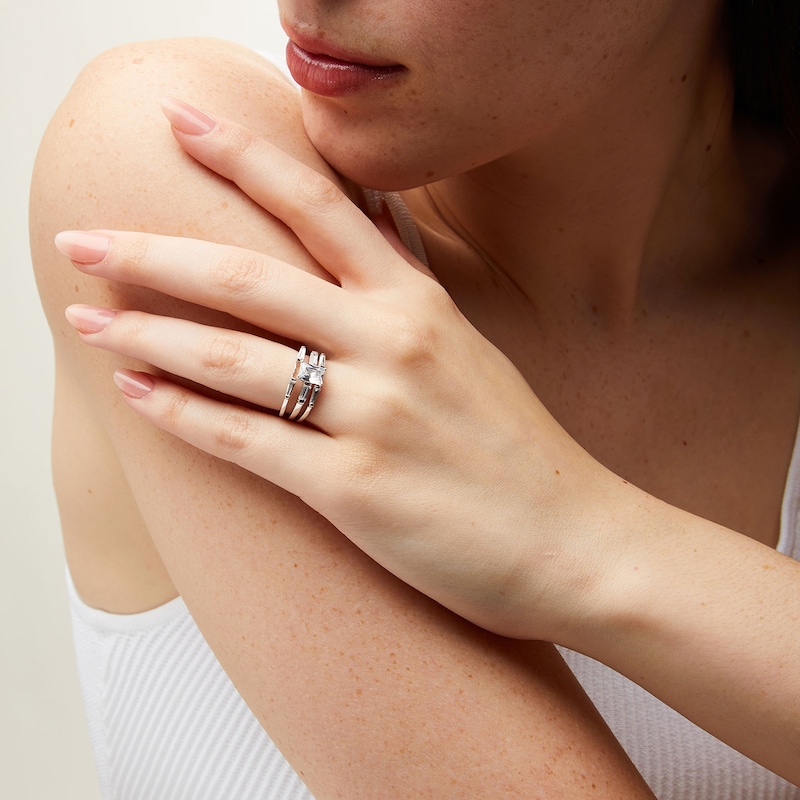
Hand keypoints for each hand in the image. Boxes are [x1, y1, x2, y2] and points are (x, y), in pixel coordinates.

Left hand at [56, 99, 614, 641]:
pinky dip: (182, 417)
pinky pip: (247, 442)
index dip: (243, 156)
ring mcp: (374, 416)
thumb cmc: (517, 452)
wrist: (578, 542)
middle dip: (154, 254)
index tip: (181, 121)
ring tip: (86, 321)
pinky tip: (137, 398)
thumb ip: (408, 295)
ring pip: (233, 359)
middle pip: (250, 278)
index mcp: (420, 305)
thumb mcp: (469, 351)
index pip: (320, 206)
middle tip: (83, 238)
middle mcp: (393, 346)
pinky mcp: (356, 489)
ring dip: (146, 336)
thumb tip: (364, 236)